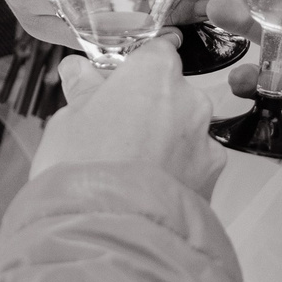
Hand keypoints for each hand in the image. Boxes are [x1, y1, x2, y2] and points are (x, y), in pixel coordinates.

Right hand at [36, 33, 225, 197]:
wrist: (109, 232)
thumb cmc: (84, 168)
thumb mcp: (68, 121)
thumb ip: (83, 91)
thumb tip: (78, 70)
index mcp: (155, 73)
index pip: (156, 50)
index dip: (135, 65)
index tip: (117, 80)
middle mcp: (190, 99)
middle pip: (172, 92)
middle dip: (148, 106)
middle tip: (113, 131)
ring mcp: (205, 139)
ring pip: (185, 130)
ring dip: (164, 140)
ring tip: (130, 169)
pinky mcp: (213, 178)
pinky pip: (193, 164)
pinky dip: (177, 172)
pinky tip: (148, 189)